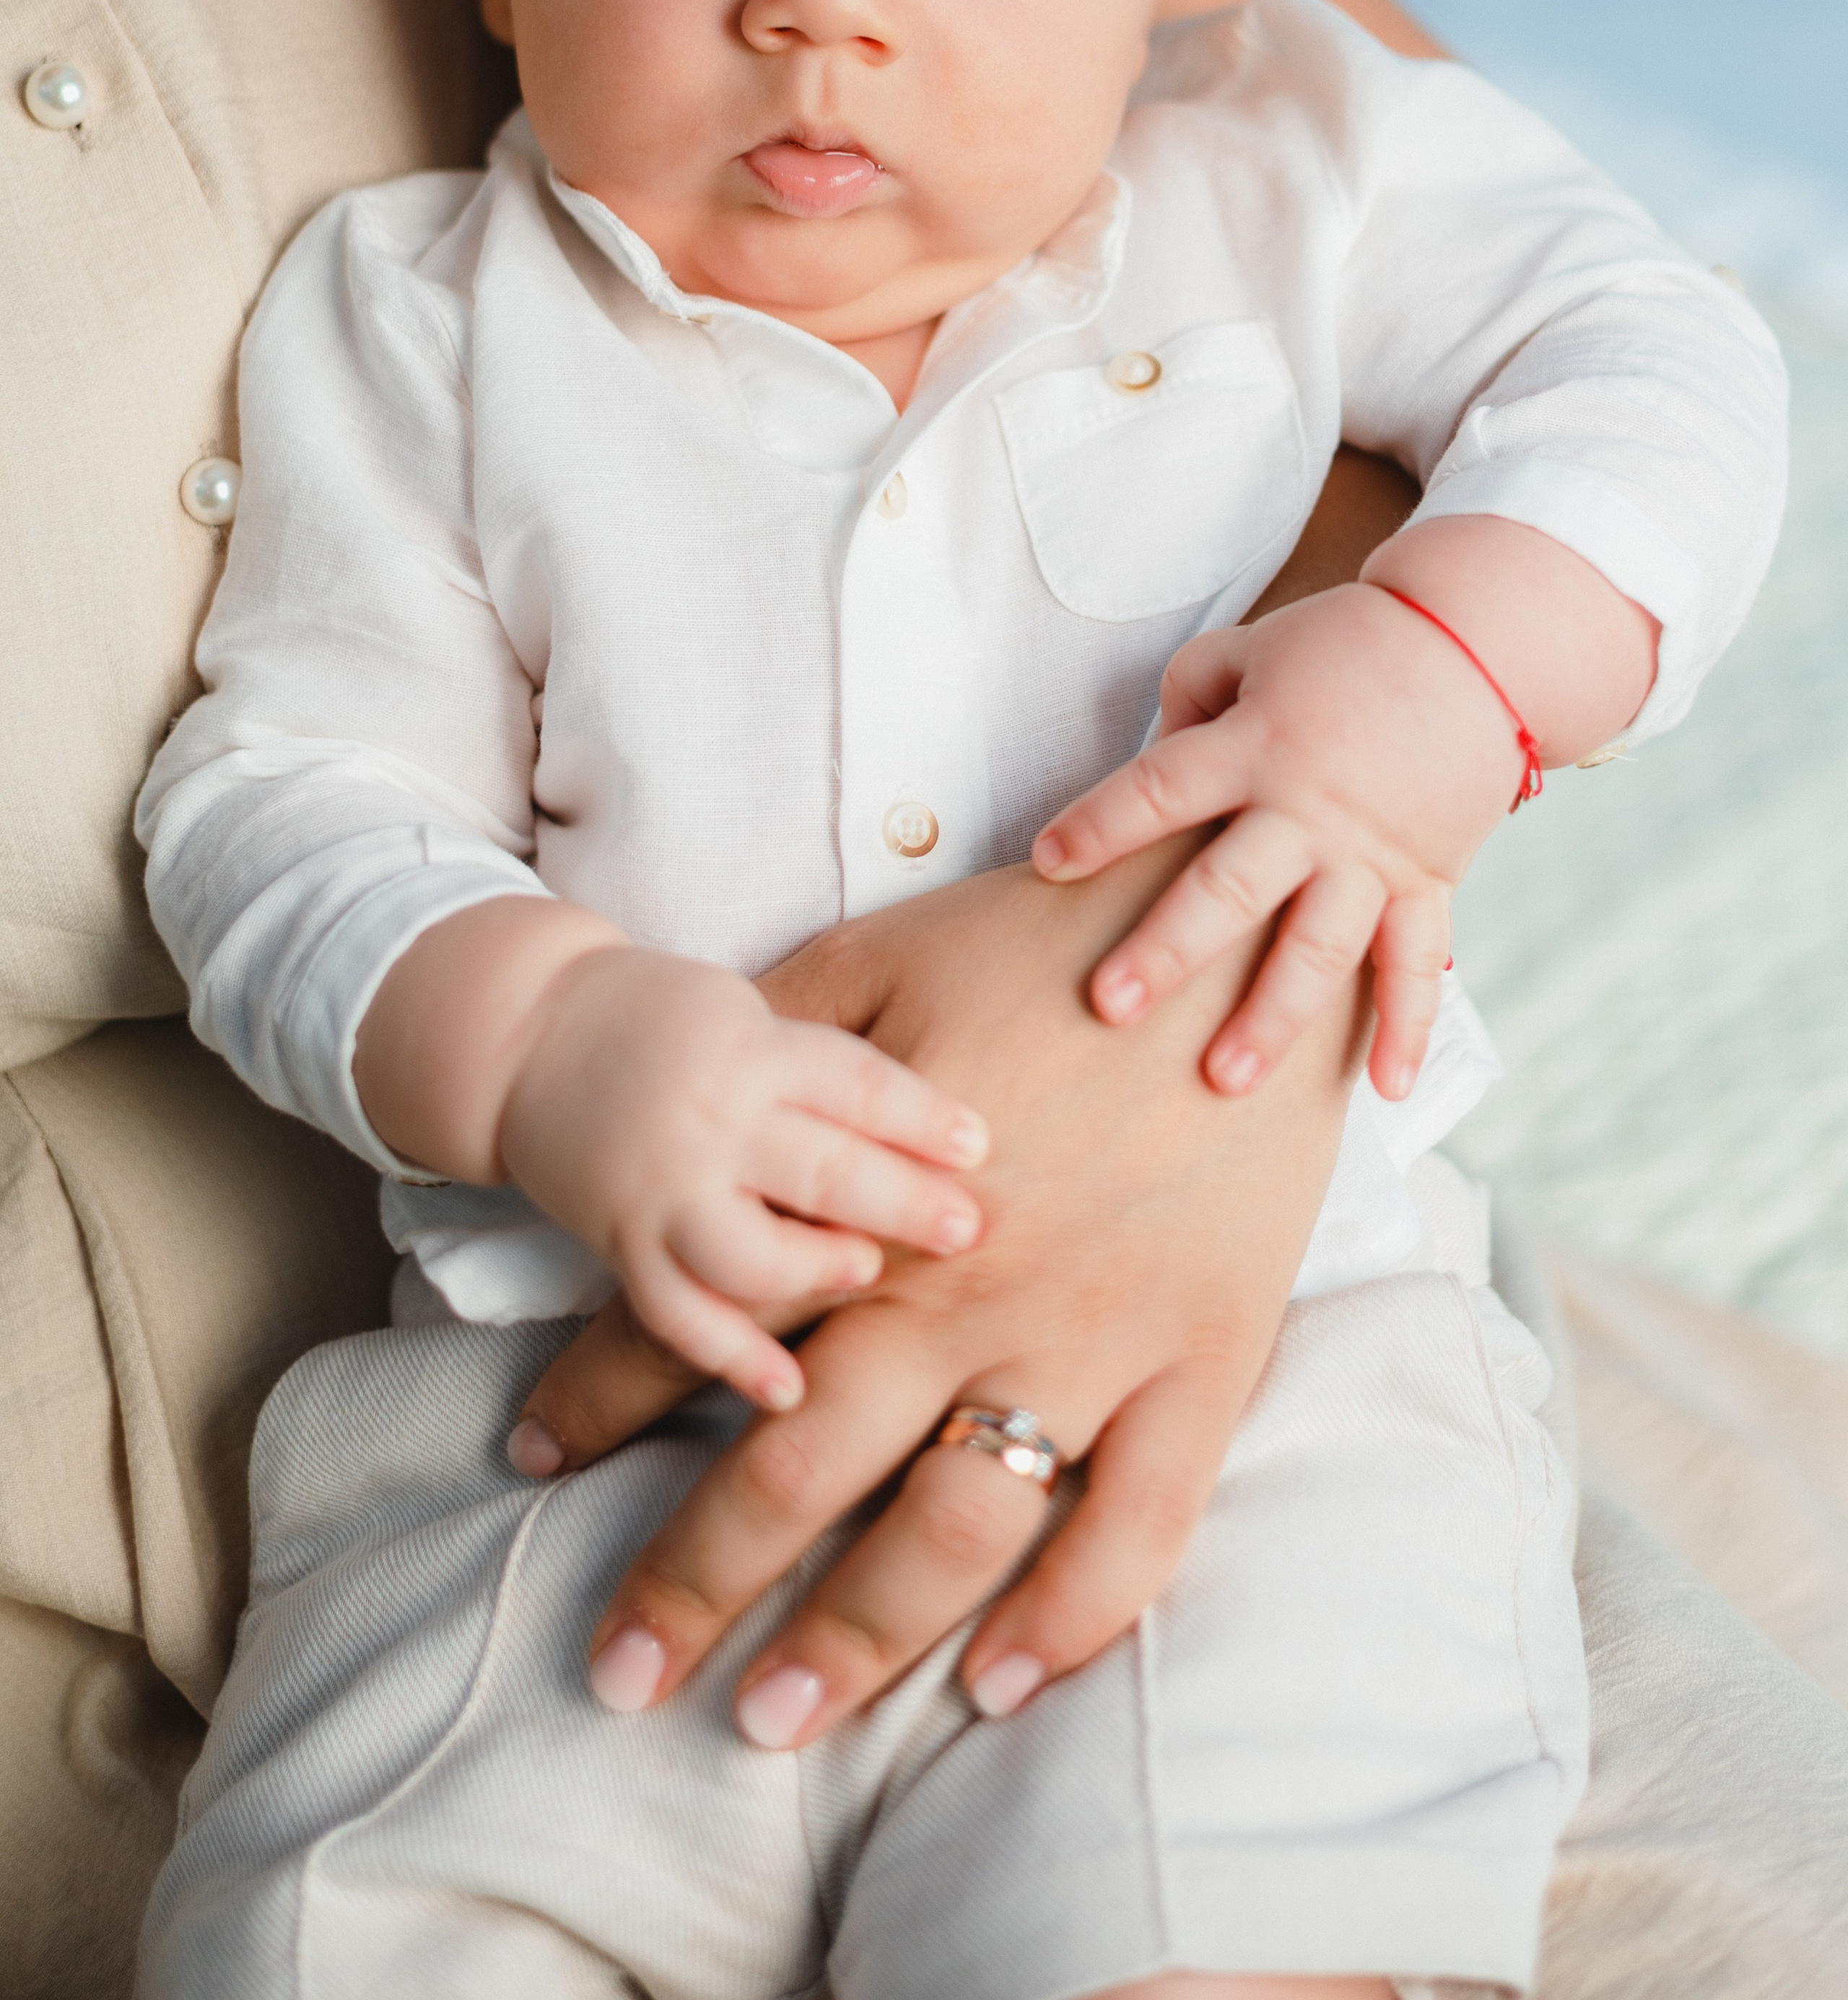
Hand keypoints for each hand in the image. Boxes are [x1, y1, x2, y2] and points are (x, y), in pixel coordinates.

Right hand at [497, 940, 988, 1412]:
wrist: (528, 1032)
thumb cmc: (669, 1016)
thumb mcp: (751, 1007)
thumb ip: (825, 1062)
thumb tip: (941, 1108)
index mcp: (752, 1048)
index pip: (852, 1082)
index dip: (921, 1114)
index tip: (983, 1144)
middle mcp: (711, 1119)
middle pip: (820, 1168)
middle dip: (900, 1203)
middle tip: (969, 1230)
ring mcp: (663, 1188)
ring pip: (749, 1253)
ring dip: (814, 1272)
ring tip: (866, 1274)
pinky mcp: (622, 1244)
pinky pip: (676, 1315)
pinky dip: (730, 1358)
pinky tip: (786, 1390)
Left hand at [514, 840, 1364, 1743]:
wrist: (1245, 921)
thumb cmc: (1056, 934)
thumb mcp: (885, 956)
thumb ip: (781, 1039)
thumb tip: (685, 1099)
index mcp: (875, 1201)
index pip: (706, 1321)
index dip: (603, 1395)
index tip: (533, 1457)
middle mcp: (968, 1294)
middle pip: (805, 1469)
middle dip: (695, 1580)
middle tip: (622, 1674)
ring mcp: (1093, 1340)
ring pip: (953, 1526)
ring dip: (855, 1635)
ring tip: (770, 1720)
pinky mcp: (1204, 1359)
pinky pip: (1141, 1523)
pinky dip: (1074, 1617)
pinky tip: (998, 1684)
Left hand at [1032, 583, 1512, 1103]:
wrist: (1478, 643)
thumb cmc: (1344, 643)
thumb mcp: (1248, 650)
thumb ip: (1186, 700)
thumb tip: (1151, 764)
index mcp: (1256, 744)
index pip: (1160, 790)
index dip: (1099, 825)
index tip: (1045, 862)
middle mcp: (1309, 809)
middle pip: (1227, 889)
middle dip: (1166, 951)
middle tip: (1111, 1006)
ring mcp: (1371, 855)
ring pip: (1316, 949)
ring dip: (1271, 1019)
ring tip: (1221, 1081)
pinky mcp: (1427, 880)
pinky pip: (1416, 964)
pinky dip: (1409, 1029)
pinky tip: (1388, 1093)